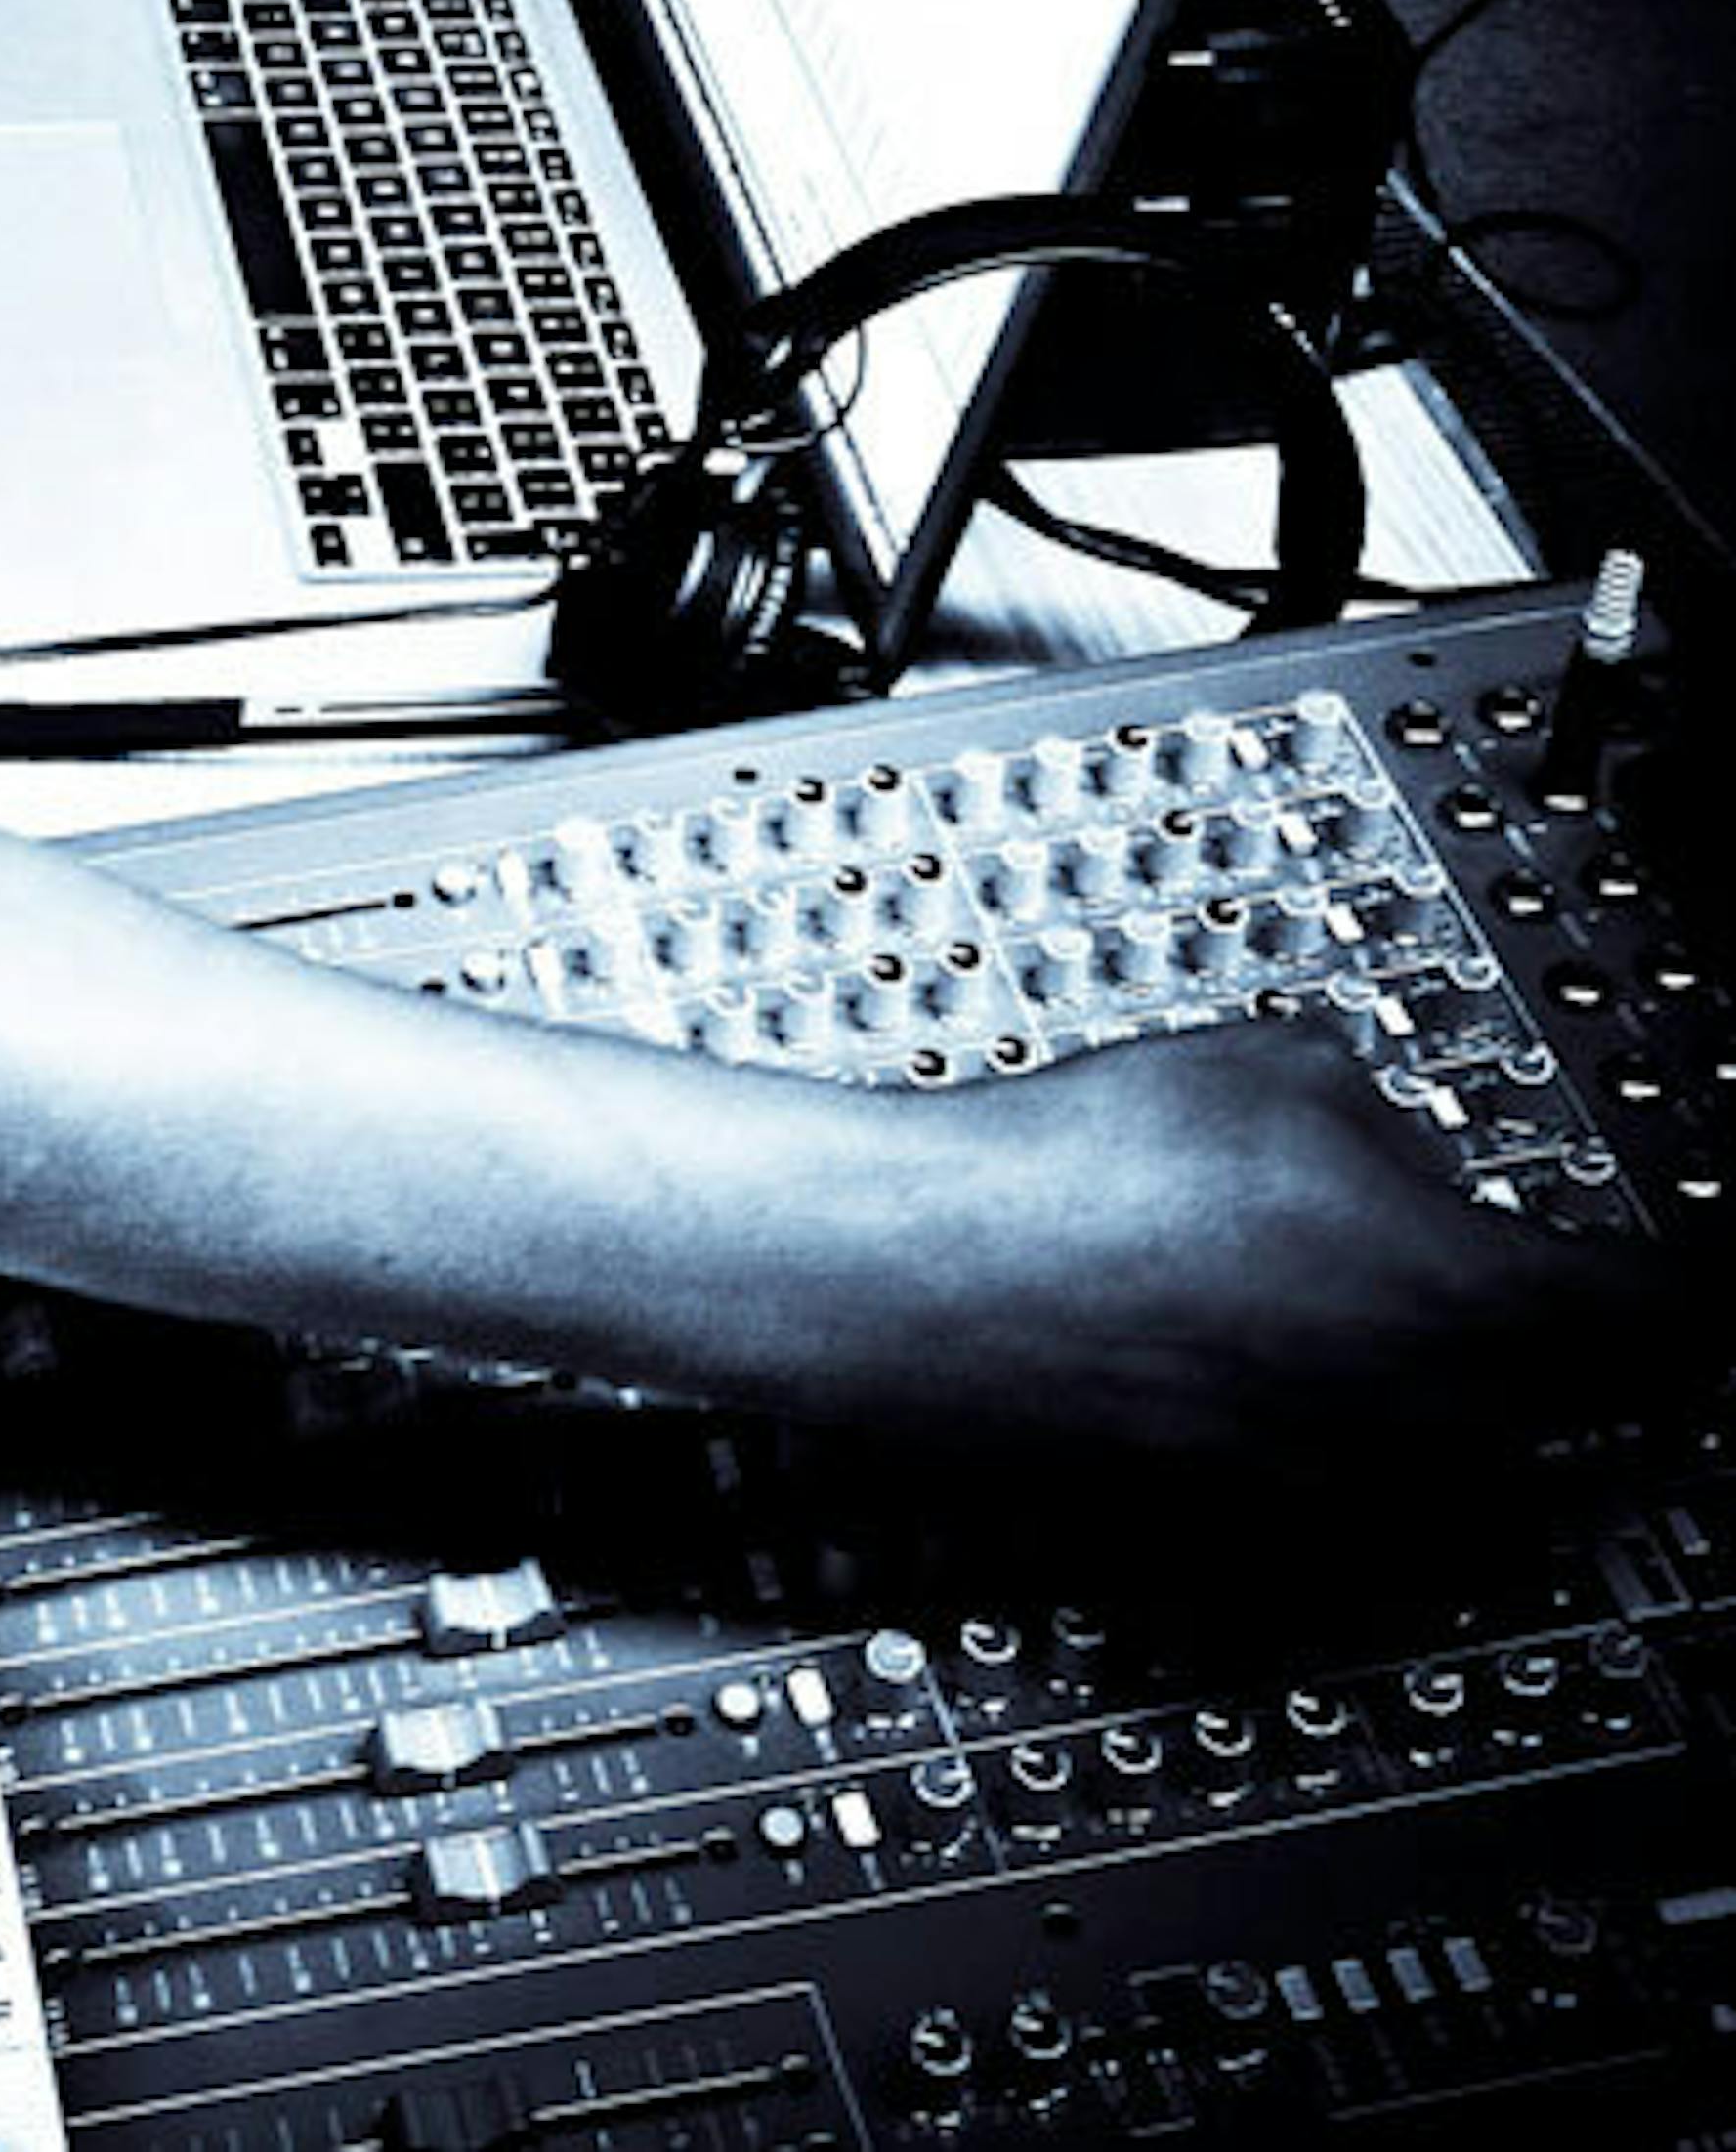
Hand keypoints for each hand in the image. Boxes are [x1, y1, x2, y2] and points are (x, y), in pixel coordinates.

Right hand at [838, 1009, 1704, 1472]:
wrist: (927, 1277)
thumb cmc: (1077, 1177)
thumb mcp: (1280, 1064)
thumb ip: (1394, 1121)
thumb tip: (1406, 1155)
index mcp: (1470, 1298)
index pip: (1680, 1319)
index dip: (1705, 1286)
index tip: (1702, 1271)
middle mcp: (1434, 1424)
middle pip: (1606, 1410)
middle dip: (1602, 1344)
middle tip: (1572, 1285)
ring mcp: (1345, 1491)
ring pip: (1494, 1462)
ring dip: (1485, 1396)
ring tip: (1404, 1314)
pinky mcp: (1255, 1521)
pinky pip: (1373, 1495)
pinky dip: (1369, 1439)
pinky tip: (1290, 1361)